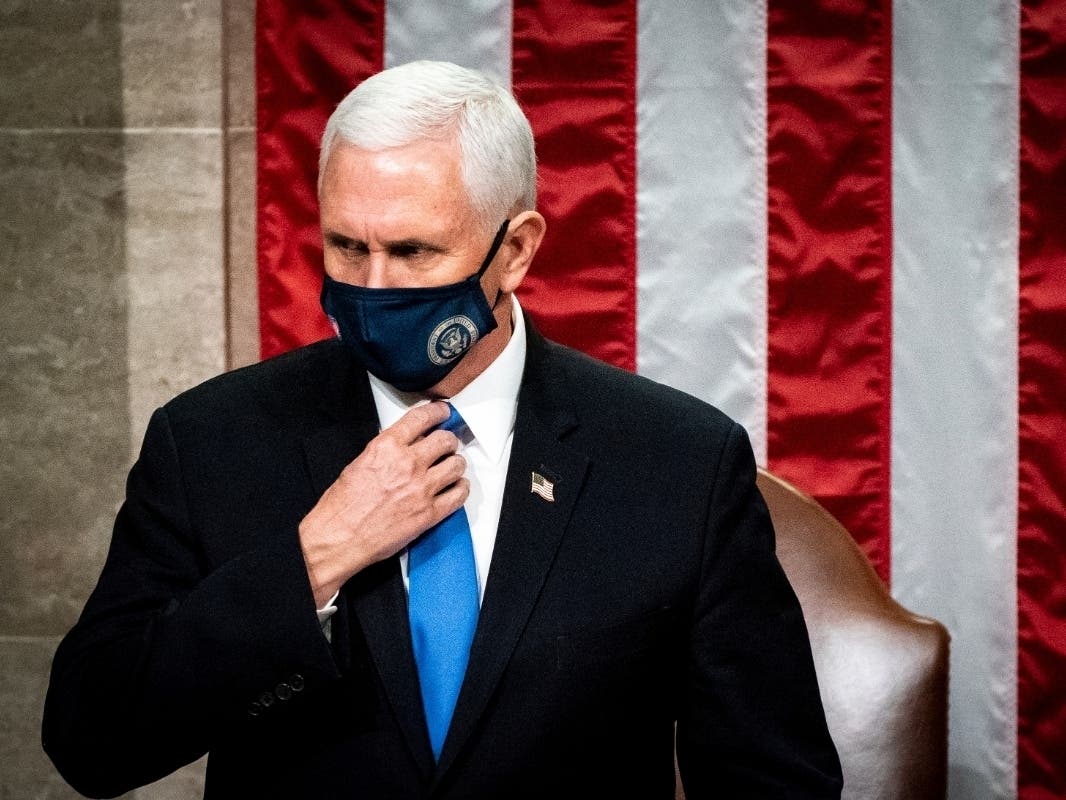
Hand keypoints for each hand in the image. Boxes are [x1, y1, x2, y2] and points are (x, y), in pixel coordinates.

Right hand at [298, 401, 468, 607]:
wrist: (339, 538)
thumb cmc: (342, 506)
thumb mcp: (360, 463)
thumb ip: (386, 450)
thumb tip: (405, 444)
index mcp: (386, 448)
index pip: (422, 418)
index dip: (438, 412)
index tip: (443, 412)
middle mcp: (407, 464)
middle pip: (445, 440)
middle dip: (447, 441)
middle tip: (446, 445)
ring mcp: (421, 489)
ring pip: (456, 465)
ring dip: (455, 464)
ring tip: (450, 467)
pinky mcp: (429, 513)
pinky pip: (459, 494)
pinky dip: (461, 489)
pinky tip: (456, 488)